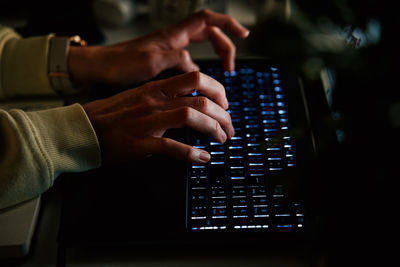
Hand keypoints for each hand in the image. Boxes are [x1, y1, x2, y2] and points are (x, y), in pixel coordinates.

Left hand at [69, 9, 248, 87]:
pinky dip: (198, 71)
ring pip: (200, 49)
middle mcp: (174, 39)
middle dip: (225, 48)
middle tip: (231, 69)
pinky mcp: (164, 61)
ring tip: (220, 79)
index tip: (244, 35)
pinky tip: (198, 85)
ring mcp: (170, 49)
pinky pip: (188, 62)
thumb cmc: (121, 63)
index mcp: (174, 35)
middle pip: (210, 34)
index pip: (207, 20)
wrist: (101, 68)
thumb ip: (177, 59)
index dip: (228, 24)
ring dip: (213, 60)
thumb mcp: (152, 61)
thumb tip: (197, 68)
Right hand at [83, 71, 233, 163]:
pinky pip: (171, 146)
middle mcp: (155, 100)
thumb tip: (191, 105)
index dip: (217, 91)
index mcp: (156, 88)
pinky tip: (203, 158)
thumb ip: (164, 97)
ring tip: (221, 140)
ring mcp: (148, 120)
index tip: (224, 104)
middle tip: (229, 128)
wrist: (84, 129)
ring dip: (213, 129)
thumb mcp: (140, 97)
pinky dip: (192, 153)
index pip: (196, 78)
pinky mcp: (140, 142)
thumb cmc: (112, 115)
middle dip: (223, 114)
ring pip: (190, 116)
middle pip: (200, 98)